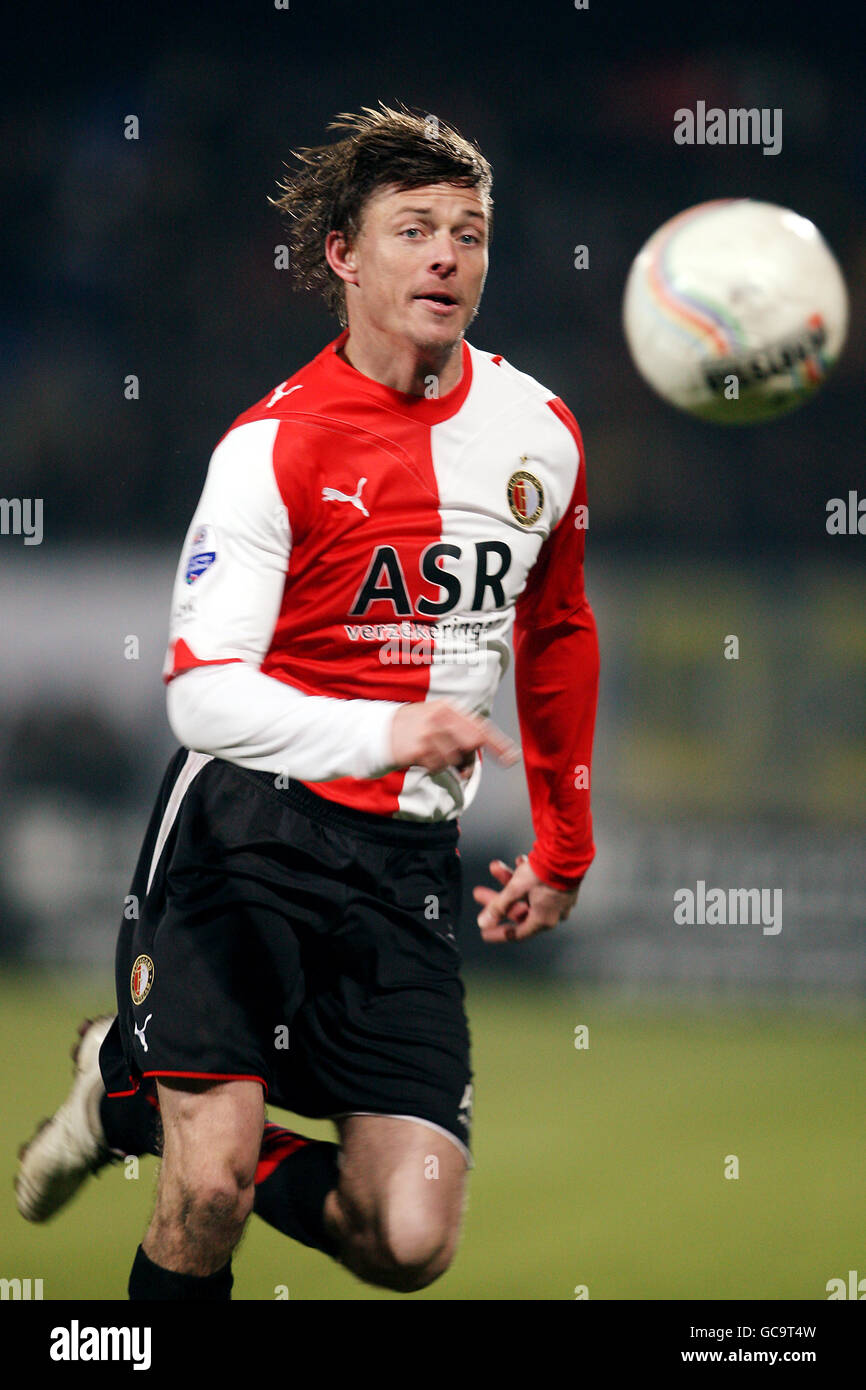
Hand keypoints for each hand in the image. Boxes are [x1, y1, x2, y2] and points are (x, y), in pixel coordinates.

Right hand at [389, 700, 519, 778]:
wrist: (379, 730)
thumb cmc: (414, 727)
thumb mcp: (437, 720)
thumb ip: (459, 736)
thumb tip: (470, 767)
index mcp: (449, 708)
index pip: (481, 727)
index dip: (498, 744)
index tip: (512, 758)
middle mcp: (441, 717)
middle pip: (471, 744)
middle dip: (467, 756)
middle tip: (458, 762)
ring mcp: (429, 733)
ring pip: (454, 759)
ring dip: (446, 763)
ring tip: (431, 753)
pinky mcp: (419, 748)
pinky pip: (437, 767)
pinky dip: (432, 767)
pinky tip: (422, 757)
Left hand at [473, 855, 579, 942]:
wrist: (568, 852)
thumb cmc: (545, 873)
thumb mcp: (515, 889)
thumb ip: (499, 906)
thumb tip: (484, 922)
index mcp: (543, 920)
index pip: (517, 933)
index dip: (499, 932)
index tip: (485, 932)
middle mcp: (553, 913)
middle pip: (518, 909)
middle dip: (498, 899)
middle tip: (480, 893)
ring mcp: (559, 899)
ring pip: (527, 894)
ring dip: (509, 880)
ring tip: (496, 866)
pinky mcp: (562, 885)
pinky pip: (539, 885)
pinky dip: (526, 876)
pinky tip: (519, 862)